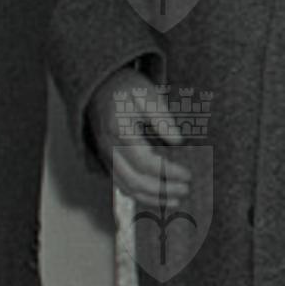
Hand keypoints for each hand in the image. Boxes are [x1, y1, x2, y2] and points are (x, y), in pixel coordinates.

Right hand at [91, 69, 191, 203]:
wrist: (99, 85)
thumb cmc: (126, 88)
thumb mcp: (146, 93)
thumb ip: (161, 116)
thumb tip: (177, 141)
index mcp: (119, 130)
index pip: (145, 162)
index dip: (168, 172)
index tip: (188, 174)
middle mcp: (109, 146)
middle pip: (135, 179)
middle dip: (163, 189)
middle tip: (186, 189)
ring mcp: (105, 154)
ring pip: (127, 186)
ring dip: (152, 197)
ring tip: (175, 200)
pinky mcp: (106, 158)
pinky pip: (120, 184)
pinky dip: (140, 195)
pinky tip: (157, 199)